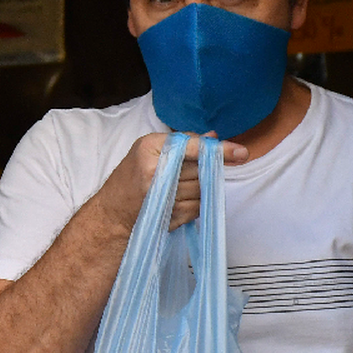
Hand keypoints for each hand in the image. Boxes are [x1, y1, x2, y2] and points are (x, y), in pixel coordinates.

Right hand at [96, 133, 249, 234]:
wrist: (111, 214)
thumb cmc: (129, 179)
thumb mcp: (148, 152)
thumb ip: (182, 143)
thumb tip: (214, 137)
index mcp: (149, 147)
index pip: (193, 147)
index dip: (219, 150)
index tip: (241, 152)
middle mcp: (155, 170)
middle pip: (201, 169)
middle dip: (203, 172)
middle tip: (188, 175)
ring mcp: (162, 195)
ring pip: (202, 189)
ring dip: (199, 190)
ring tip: (178, 190)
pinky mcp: (168, 215)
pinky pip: (198, 207)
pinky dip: (195, 205)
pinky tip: (177, 203)